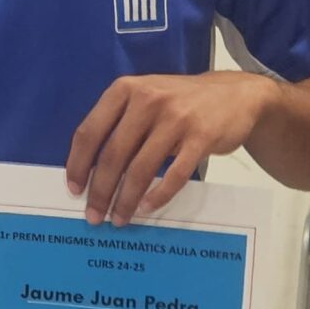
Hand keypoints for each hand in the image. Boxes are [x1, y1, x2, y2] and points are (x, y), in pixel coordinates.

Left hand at [65, 72, 270, 224]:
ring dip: (125, 199)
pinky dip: (158, 196)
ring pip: (141, 169)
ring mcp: (176, 118)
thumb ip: (119, 124)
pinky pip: (175, 175)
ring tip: (119, 218)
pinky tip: (146, 208)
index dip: (78, 165)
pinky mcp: (201, 137)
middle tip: (94, 215)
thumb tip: (90, 171)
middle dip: (100, 191)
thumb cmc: (181, 102)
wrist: (235, 94)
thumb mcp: (144, 98)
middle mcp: (148, 100)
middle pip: (113, 155)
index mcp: (125, 90)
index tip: (74, 190)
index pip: (90, 132)